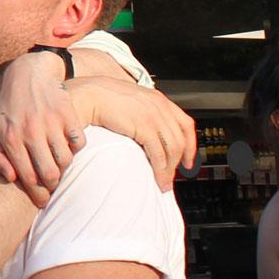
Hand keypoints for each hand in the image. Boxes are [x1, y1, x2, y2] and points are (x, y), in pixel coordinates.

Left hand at [0, 49, 84, 203]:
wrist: (29, 75)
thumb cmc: (10, 109)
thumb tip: (11, 178)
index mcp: (11, 138)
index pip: (27, 177)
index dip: (37, 194)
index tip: (42, 200)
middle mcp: (31, 130)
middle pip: (49, 173)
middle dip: (52, 185)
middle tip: (52, 185)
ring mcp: (50, 121)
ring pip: (65, 160)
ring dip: (64, 167)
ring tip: (58, 164)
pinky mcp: (68, 113)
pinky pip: (79, 143)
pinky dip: (76, 148)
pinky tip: (67, 145)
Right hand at [65, 79, 195, 190]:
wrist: (88, 95)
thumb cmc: (101, 99)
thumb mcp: (130, 102)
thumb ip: (143, 113)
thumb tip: (147, 133)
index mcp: (158, 99)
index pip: (186, 124)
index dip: (191, 145)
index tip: (188, 160)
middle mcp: (160, 107)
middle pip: (180, 140)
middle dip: (178, 163)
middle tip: (172, 177)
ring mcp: (154, 116)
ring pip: (172, 150)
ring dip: (169, 170)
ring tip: (163, 183)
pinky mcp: (144, 127)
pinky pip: (159, 153)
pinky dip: (161, 169)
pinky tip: (157, 178)